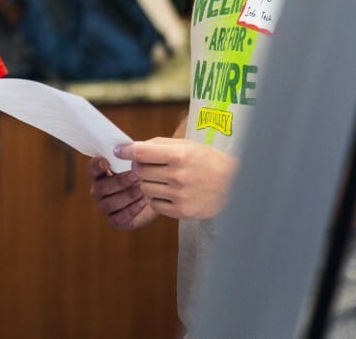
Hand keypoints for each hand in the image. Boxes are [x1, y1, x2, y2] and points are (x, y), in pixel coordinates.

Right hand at [88, 156, 157, 229]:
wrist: (161, 192)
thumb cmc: (148, 172)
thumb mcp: (142, 160)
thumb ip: (134, 153)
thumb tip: (130, 147)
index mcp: (101, 173)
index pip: (92, 168)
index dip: (96, 166)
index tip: (107, 162)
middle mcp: (99, 190)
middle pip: (100, 188)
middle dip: (119, 182)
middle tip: (136, 176)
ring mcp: (106, 206)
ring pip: (109, 204)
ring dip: (127, 196)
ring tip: (143, 190)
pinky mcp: (115, 220)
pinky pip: (117, 219)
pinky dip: (130, 211)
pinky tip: (144, 202)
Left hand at [117, 137, 237, 220]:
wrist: (236, 185)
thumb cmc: (208, 161)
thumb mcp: (187, 145)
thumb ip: (158, 145)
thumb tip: (130, 148)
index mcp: (180, 155)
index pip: (141, 153)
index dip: (127, 151)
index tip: (119, 151)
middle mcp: (178, 175)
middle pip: (139, 171)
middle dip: (141, 167)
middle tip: (152, 166)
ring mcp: (180, 195)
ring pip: (144, 188)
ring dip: (149, 183)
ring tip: (164, 179)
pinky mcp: (182, 211)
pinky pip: (154, 204)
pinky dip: (157, 199)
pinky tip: (171, 193)